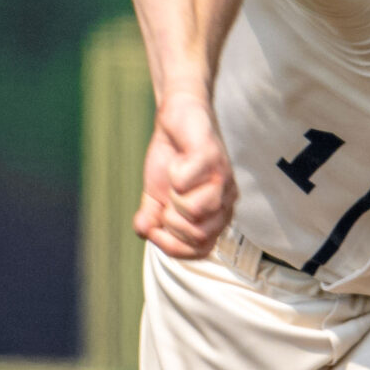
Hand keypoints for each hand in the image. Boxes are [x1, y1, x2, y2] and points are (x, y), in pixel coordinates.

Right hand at [133, 88, 237, 258]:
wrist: (176, 118)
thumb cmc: (172, 159)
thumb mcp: (156, 195)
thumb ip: (152, 218)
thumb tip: (143, 232)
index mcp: (217, 214)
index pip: (201, 251)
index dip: (172, 247)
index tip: (154, 231)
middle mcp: (226, 200)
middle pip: (199, 237)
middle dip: (171, 224)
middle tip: (166, 201)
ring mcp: (222, 178)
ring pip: (195, 212)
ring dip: (173, 199)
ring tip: (174, 181)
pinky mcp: (213, 157)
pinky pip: (186, 182)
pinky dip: (173, 173)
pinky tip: (178, 161)